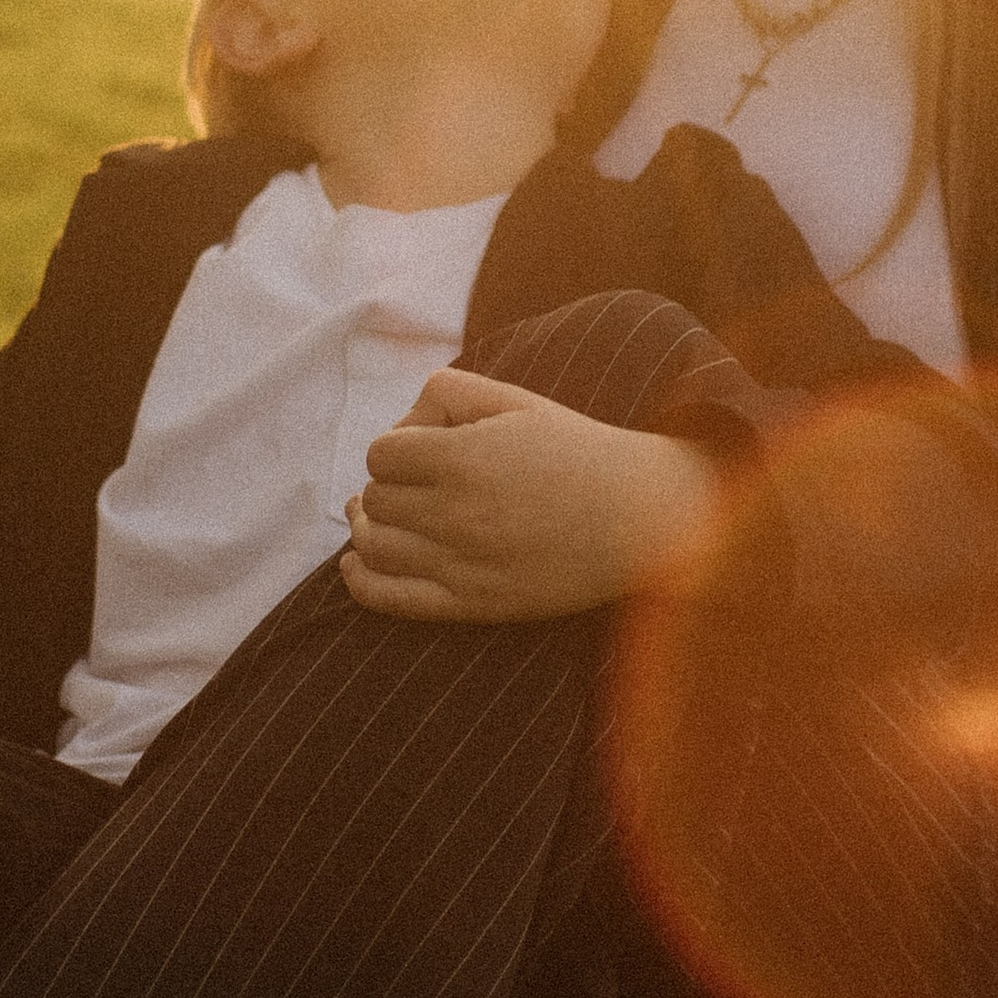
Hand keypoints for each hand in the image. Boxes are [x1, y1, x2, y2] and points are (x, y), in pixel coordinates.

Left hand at [342, 369, 722, 623]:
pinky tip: (358, 563)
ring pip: (374, 546)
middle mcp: (454, 515)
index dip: (396, 448)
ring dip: (369, 527)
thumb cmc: (576, 452)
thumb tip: (400, 429)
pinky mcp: (471, 605)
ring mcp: (460, 564)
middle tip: (417, 484)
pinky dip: (361, 580)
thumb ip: (448, 392)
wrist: (639, 519)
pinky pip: (389, 599)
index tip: (422, 452)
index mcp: (463, 459)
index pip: (381, 454)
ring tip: (379, 517)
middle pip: (375, 500)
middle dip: (388, 486)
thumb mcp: (515, 400)